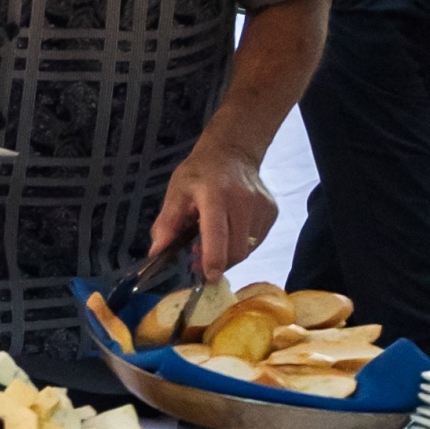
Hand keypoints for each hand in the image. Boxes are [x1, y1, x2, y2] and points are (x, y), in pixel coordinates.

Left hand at [148, 132, 277, 282]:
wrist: (232, 152)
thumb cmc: (200, 173)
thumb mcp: (176, 192)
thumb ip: (167, 223)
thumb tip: (157, 251)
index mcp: (215, 195)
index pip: (217, 234)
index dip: (213, 259)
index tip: (207, 276)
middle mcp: (243, 202)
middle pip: (236, 249)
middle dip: (218, 262)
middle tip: (197, 260)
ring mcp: (261, 207)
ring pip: (248, 249)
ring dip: (229, 254)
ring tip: (211, 242)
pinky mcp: (272, 212)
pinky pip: (257, 241)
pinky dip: (240, 244)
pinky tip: (228, 232)